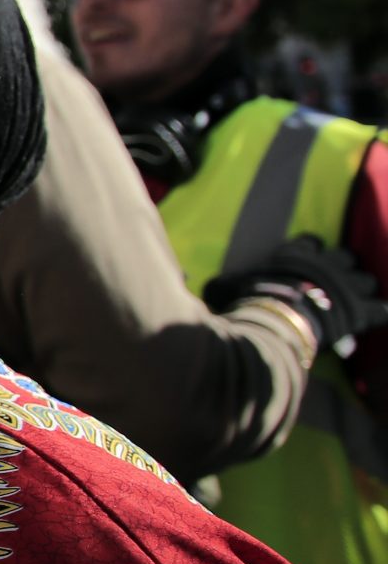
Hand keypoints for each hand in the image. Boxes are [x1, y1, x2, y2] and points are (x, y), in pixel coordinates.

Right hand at [207, 235, 387, 352]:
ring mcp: (346, 285)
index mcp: (297, 254)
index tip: (308, 262)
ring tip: (355, 302)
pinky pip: (381, 308)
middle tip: (336, 283)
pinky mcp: (360, 310)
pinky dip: (379, 312)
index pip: (311, 242)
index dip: (311, 252)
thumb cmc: (251, 303)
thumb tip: (194, 282)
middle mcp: (326, 263)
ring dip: (361, 290)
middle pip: (346, 257)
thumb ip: (225, 283)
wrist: (277, 322)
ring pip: (367, 280)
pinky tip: (377, 316)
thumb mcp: (229, 287)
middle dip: (344, 269)